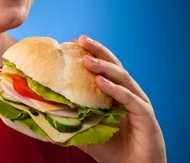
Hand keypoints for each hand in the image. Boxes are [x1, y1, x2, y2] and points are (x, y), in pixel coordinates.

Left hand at [74, 35, 165, 162]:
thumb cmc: (113, 151)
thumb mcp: (87, 131)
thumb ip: (71, 119)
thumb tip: (43, 111)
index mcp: (116, 94)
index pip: (103, 68)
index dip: (91, 54)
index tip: (72, 42)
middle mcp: (129, 94)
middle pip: (114, 65)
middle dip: (98, 51)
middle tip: (81, 39)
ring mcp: (139, 103)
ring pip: (122, 78)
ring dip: (104, 67)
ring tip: (86, 59)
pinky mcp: (146, 116)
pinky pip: (129, 99)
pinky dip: (115, 89)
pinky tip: (101, 82)